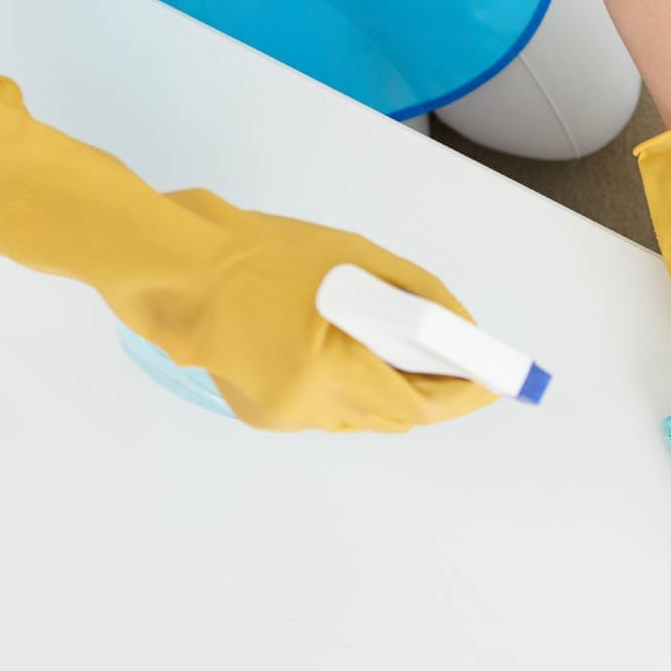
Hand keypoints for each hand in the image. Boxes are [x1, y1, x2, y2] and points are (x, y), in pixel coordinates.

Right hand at [0, 76, 492, 431]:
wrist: (173, 266)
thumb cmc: (260, 253)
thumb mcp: (352, 257)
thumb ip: (415, 295)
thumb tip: (460, 328)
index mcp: (323, 367)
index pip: (415, 402)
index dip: (463, 395)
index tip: (497, 383)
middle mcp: (302, 404)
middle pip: (392, 416)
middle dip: (435, 393)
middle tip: (470, 369)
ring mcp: (278, 413)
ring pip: (361, 417)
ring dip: (396, 391)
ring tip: (428, 360)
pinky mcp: (261, 411)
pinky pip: (328, 410)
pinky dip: (355, 387)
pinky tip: (363, 356)